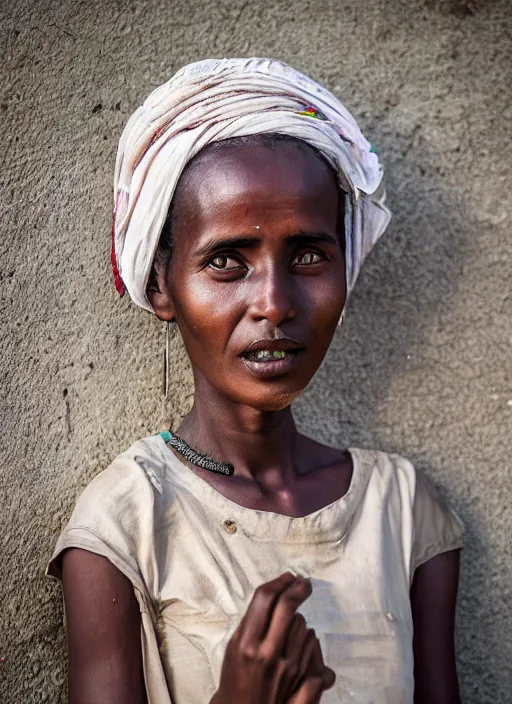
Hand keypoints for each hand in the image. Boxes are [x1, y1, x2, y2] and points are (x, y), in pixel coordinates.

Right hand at [211, 572, 334, 703]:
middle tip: (302, 582)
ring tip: (290, 619)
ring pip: (302, 623)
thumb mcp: (234, 645)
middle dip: (298, 588)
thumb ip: (253, 621)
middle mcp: (267, 653)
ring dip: (298, 616)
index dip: (279, 582)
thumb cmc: (235, 678)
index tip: (287, 576)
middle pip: (287, 605)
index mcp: (246, 642)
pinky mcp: (299, 674)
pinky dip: (306, 634)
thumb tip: (275, 594)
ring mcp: (286, 664)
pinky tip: (298, 635)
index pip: (265, 599)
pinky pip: (310, 641)